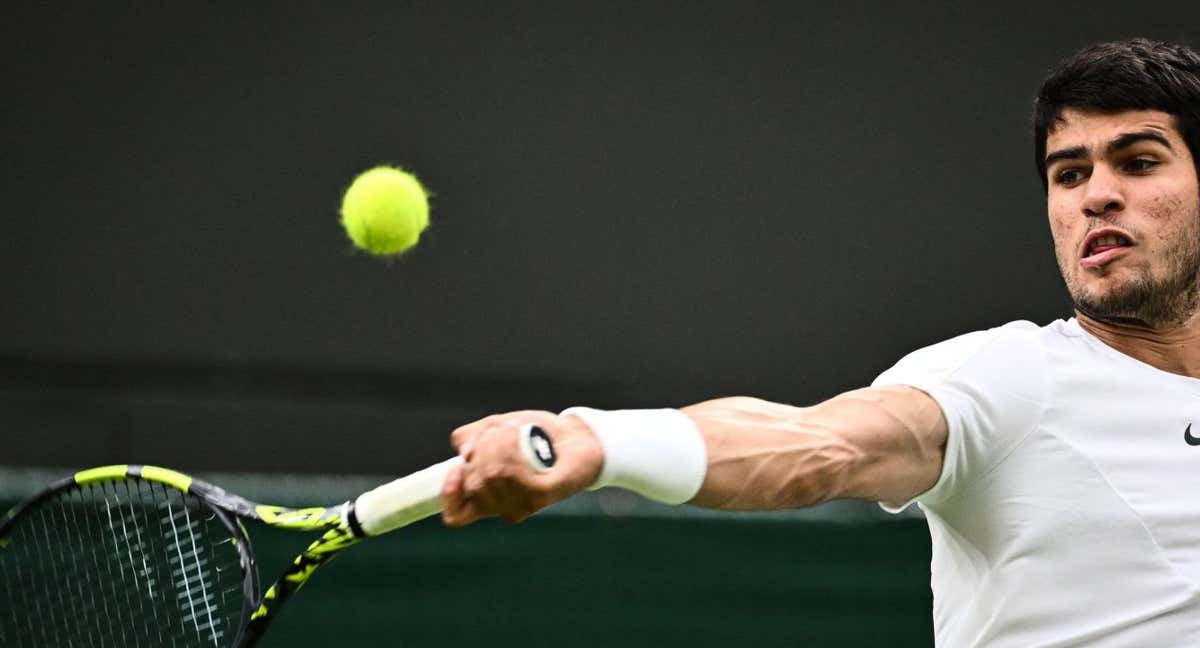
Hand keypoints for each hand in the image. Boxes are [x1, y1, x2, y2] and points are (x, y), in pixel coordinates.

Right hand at [440, 410, 603, 525]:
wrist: (577, 435)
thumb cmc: (536, 433)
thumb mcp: (497, 427)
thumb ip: (471, 436)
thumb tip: (463, 452)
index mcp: (485, 493)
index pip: (455, 513)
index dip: (449, 493)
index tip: (456, 469)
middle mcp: (501, 505)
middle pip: (473, 485)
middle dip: (481, 452)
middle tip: (499, 433)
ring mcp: (521, 504)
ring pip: (491, 477)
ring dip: (498, 445)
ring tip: (514, 432)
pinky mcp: (541, 497)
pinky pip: (513, 476)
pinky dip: (513, 451)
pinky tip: (521, 439)